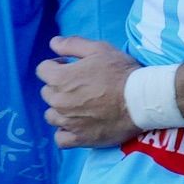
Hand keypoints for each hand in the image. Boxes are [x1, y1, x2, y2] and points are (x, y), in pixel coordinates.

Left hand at [37, 33, 139, 148]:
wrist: (140, 100)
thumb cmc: (120, 72)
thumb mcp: (98, 49)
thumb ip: (72, 44)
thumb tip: (53, 43)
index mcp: (60, 78)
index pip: (42, 70)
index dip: (56, 66)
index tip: (69, 67)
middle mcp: (59, 101)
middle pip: (47, 93)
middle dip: (58, 87)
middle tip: (79, 86)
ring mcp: (67, 122)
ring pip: (51, 116)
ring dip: (60, 110)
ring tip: (78, 107)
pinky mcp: (79, 139)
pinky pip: (60, 139)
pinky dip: (65, 132)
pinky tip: (75, 126)